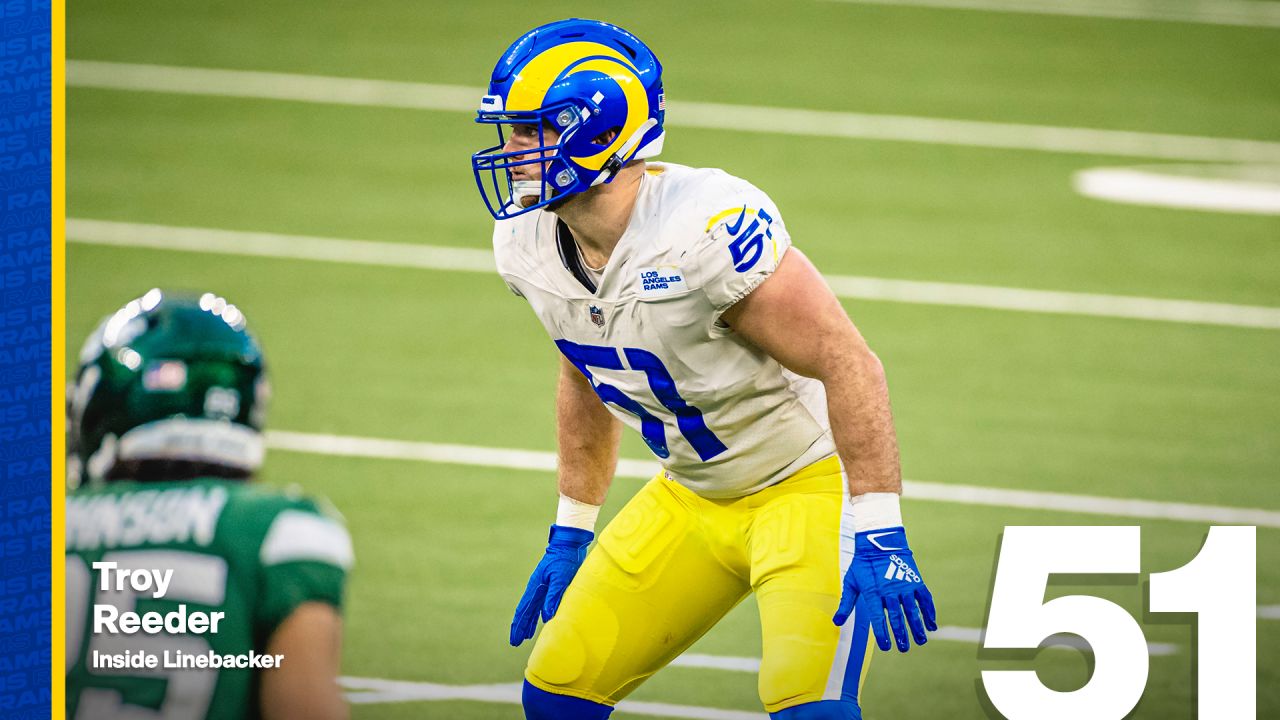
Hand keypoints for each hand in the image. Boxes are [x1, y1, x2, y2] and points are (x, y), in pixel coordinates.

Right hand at [510, 524, 593, 646]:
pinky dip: (539, 614)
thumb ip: (554, 596)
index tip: (514, 639)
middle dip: (520, 627)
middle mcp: (537, 588)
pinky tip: (542, 620)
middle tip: (515, 642)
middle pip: (525, 611)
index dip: (519, 625)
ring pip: (532, 609)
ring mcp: (543, 586)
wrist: (570, 544)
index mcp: (536, 586)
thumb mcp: (561, 578)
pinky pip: (542, 604)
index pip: (524, 610)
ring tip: (525, 636)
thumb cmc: (565, 559)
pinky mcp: (551, 585)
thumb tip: (546, 617)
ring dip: (528, 622)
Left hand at [833, 526, 936, 651]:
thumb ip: (846, 604)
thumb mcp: (851, 582)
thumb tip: (836, 622)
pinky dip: (929, 612)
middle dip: (901, 634)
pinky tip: (932, 625)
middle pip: (897, 617)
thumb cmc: (862, 564)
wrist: (879, 542)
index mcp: (873, 593)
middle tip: (904, 648)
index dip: (882, 634)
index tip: (886, 646)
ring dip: (917, 626)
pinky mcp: (915, 580)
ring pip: (913, 610)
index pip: (878, 618)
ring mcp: (904, 585)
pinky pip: (925, 599)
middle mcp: (890, 591)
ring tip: (921, 641)